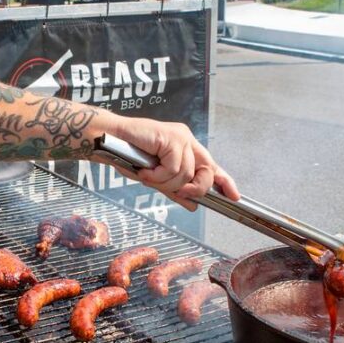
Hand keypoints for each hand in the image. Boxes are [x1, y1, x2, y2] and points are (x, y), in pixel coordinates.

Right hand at [103, 119, 239, 210]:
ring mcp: (181, 137)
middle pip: (206, 172)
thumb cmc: (127, 155)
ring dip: (165, 182)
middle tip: (175, 191)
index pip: (211, 165)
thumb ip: (174, 190)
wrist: (109, 139)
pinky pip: (173, 168)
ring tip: (147, 176)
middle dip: (193, 188)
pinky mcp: (172, 138)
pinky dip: (157, 175)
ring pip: (186, 174)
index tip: (234, 196)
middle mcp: (187, 140)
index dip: (224, 181)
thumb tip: (192, 205)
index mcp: (185, 147)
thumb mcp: (155, 178)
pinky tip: (144, 171)